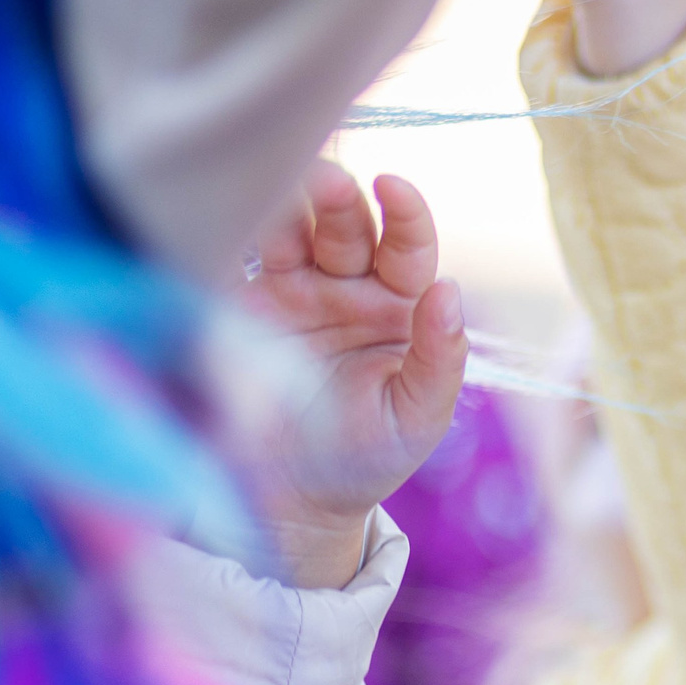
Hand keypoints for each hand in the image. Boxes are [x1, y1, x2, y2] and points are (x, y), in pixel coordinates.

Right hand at [240, 162, 465, 587]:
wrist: (295, 502)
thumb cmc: (368, 457)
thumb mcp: (417, 417)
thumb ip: (439, 358)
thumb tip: (449, 289)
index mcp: (398, 306)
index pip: (408, 246)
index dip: (405, 212)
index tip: (394, 188)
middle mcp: (345, 286)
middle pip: (346, 225)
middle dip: (339, 199)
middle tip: (328, 182)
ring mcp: (289, 290)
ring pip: (291, 229)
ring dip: (289, 203)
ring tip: (283, 186)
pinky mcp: (239, 305)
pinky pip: (239, 259)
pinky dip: (238, 229)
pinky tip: (235, 213)